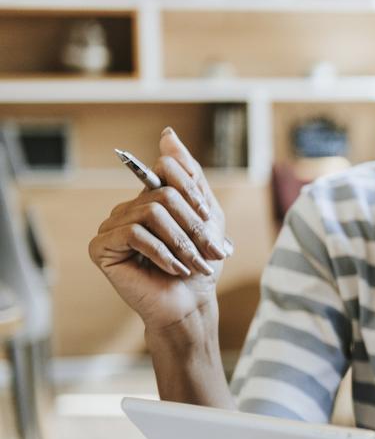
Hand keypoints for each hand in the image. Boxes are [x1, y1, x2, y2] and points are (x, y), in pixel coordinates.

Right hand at [89, 128, 230, 332]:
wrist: (190, 304)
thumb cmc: (200, 263)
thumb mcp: (206, 215)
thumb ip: (189, 175)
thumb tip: (167, 134)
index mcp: (149, 199)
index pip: (166, 170)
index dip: (193, 193)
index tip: (207, 220)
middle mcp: (126, 209)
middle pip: (163, 194)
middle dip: (193, 225)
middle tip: (210, 252)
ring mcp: (110, 227)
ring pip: (151, 212)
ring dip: (181, 242)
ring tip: (194, 264)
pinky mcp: (101, 248)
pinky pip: (133, 233)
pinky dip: (162, 252)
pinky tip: (173, 269)